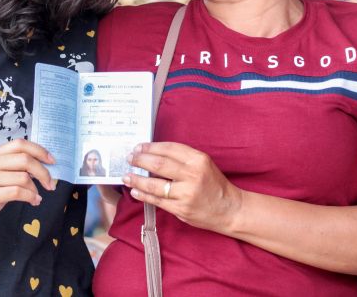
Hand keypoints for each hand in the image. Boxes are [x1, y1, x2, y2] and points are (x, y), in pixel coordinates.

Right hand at [0, 138, 55, 234]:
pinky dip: (30, 197)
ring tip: (37, 196)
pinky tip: (34, 201)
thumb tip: (43, 166)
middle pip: (24, 159)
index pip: (19, 144)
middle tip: (50, 184)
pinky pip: (16, 192)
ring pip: (22, 177)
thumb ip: (14, 168)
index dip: (39, 150)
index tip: (52, 161)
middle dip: (43, 171)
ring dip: (36, 188)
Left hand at [123, 142, 242, 232]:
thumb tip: (153, 154)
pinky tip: (135, 191)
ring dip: (137, 179)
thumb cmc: (214, 184)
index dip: (150, 147)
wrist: (229, 209)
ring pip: (155, 184)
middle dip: (140, 160)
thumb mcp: (203, 164)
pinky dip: (143, 195)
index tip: (138, 147)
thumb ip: (182, 159)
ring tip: (127, 176)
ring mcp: (186, 193)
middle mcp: (192, 175)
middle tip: (129, 158)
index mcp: (198, 160)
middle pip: (159, 164)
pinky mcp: (181, 209)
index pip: (169, 149)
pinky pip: (157, 201)